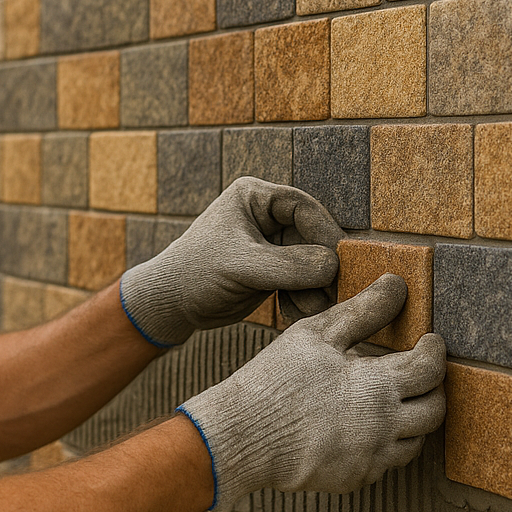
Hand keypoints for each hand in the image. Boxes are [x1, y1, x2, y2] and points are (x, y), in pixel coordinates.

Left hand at [118, 176, 344, 347]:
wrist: (171, 304)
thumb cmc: (196, 272)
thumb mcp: (243, 265)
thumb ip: (290, 265)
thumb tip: (333, 267)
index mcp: (255, 197)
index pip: (303, 207)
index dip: (325, 232)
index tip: (340, 260)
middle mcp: (267, 217)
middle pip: (313, 237)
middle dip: (322, 268)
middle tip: (334, 294)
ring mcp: (272, 245)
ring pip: (311, 263)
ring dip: (316, 289)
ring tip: (310, 310)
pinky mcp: (274, 271)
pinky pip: (302, 283)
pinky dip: (304, 299)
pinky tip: (294, 314)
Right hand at [177, 274, 446, 508]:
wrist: (243, 436)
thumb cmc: (276, 380)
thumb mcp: (316, 334)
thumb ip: (362, 310)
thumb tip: (395, 285)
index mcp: (377, 387)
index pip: (430, 369)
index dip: (435, 352)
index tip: (431, 341)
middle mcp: (383, 427)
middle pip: (434, 411)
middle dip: (434, 388)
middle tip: (421, 373)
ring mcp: (370, 458)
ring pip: (416, 442)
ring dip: (414, 419)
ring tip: (394, 400)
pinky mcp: (354, 479)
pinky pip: (385, 463)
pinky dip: (385, 444)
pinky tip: (363, 427)